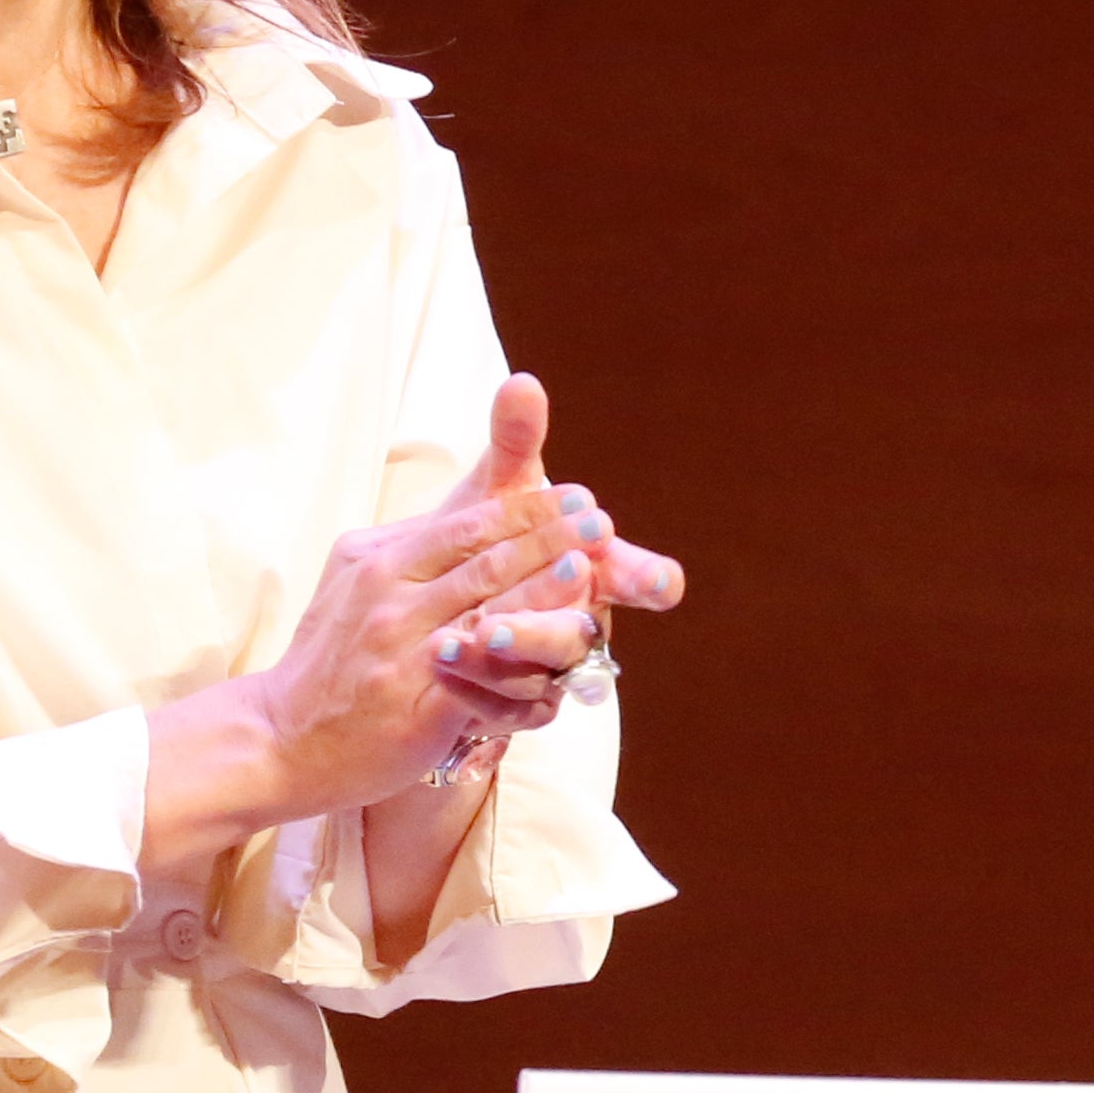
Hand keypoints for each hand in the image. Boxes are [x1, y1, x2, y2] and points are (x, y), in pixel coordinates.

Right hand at [142, 483, 579, 869]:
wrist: (279, 737)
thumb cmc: (329, 660)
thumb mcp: (355, 584)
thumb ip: (408, 551)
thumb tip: (467, 518)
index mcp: (380, 563)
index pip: (465, 526)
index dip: (526, 509)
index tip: (577, 495)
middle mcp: (391, 602)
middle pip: (484, 561)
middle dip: (549, 538)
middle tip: (601, 520)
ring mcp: (404, 654)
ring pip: (488, 617)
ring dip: (543, 594)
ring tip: (588, 572)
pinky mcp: (418, 707)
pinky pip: (485, 688)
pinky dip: (527, 678)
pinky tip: (565, 672)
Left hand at [440, 373, 689, 704]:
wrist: (434, 617)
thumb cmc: (485, 544)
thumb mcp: (498, 492)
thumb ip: (514, 443)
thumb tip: (521, 383)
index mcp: (593, 570)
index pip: (641, 576)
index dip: (650, 578)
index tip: (659, 583)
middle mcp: (582, 622)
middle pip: (582, 631)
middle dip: (552, 620)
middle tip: (521, 614)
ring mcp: (551, 671)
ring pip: (545, 675)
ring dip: (514, 655)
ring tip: (473, 636)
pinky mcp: (516, 707)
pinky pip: (508, 708)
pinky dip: (479, 687)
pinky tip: (445, 663)